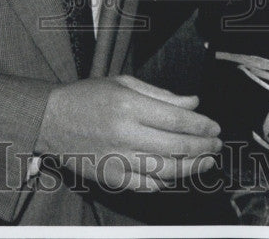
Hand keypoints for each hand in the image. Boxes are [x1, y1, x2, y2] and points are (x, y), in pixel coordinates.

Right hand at [36, 75, 220, 190]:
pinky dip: (165, 181)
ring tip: (206, 162)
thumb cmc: (88, 96)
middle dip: (202, 148)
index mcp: (129, 105)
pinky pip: (145, 185)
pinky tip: (176, 174)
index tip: (215, 127)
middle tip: (217, 146)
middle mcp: (125, 133)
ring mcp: (117, 159)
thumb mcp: (123, 83)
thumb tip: (193, 102)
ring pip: (164, 170)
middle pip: (176, 147)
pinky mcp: (109, 177)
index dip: (201, 126)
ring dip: (191, 168)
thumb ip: (161, 94)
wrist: (50, 119)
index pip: (176, 119)